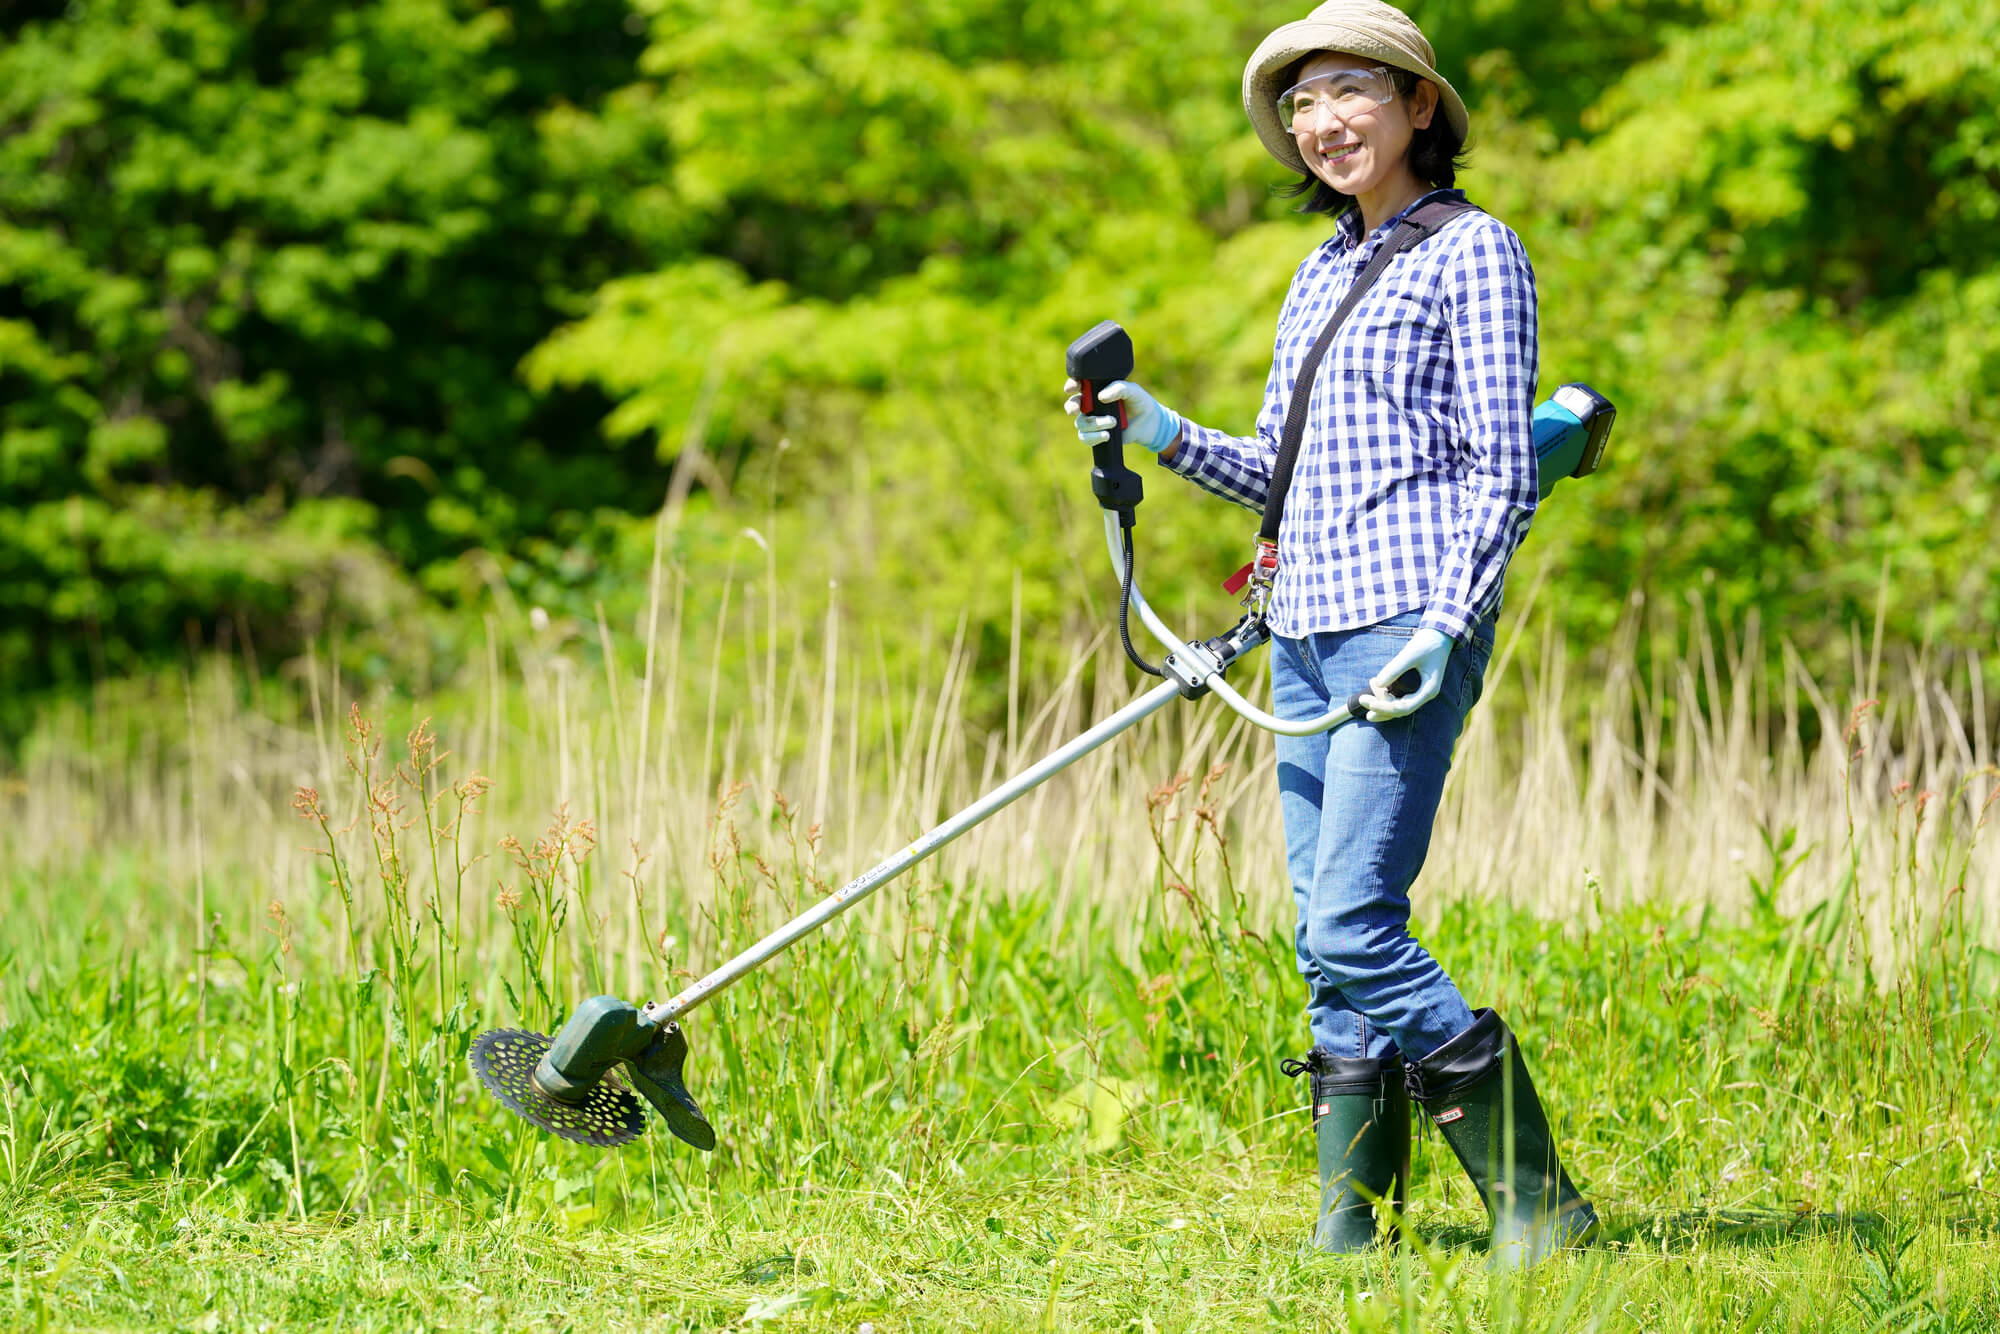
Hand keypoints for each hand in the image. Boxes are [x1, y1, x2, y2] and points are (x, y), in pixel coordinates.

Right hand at [1062, 378, 1181, 454]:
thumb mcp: (1133, 390)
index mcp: (1097, 389)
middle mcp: (1091, 404)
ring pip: (1080, 423)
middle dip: (1072, 407)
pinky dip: (1094, 437)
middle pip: (1072, 405)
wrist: (1149, 423)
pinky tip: (1107, 435)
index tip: (1073, 388)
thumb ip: (1119, 388)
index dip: (1071, 385)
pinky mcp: (1097, 435)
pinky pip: (1086, 438)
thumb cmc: (1140, 402)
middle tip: (1080, 409)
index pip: (1078, 385)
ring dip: (1094, 424)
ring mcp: (1093, 420)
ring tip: (1113, 422)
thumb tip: (1101, 397)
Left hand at [1357, 628, 1452, 720]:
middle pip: (1400, 710)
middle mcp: (1424, 694)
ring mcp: (1419, 691)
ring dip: (1381, 703)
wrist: (1438, 635)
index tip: (1369, 703)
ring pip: (1398, 705)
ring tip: (1365, 695)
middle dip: (1380, 706)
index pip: (1404, 708)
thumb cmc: (1427, 643)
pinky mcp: (1414, 686)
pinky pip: (1398, 698)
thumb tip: (1378, 683)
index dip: (1385, 707)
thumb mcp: (1410, 654)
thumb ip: (1395, 668)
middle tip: (1362, 699)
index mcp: (1428, 690)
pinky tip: (1374, 687)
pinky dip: (1385, 696)